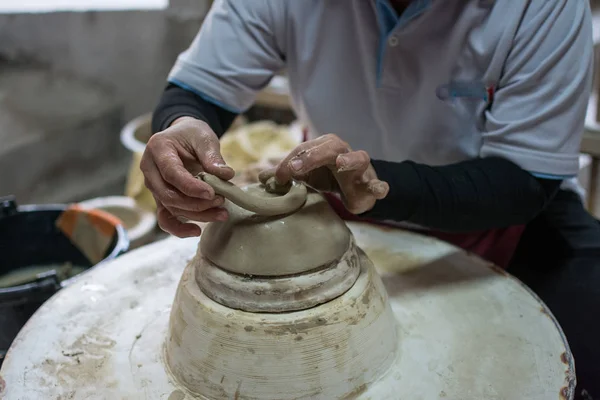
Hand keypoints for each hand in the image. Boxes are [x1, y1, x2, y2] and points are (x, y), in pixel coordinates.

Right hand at [140, 117, 234, 236]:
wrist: (184, 137)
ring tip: (222, 213)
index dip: (191, 186)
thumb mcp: (204, 138)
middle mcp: (150, 170)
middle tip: (221, 201)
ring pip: (170, 208)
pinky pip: (165, 218)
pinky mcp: (161, 198)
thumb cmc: (193, 135)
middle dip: (196, 203)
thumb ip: (212, 156)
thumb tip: (226, 175)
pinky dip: (178, 229)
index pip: (171, 173)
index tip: (212, 193)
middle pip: (168, 195)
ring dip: (197, 215)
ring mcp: (154, 186)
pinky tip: (196, 231)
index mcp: (158, 149)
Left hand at [259, 134, 388, 214]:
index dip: (291, 162)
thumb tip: (261, 176)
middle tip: (296, 167)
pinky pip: (378, 183)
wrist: (356, 189)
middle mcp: (343, 152)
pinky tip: (379, 190)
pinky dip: (380, 186)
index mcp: (324, 147)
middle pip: (330, 146)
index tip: (279, 177)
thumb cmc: (328, 177)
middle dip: (312, 155)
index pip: (305, 149)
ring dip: (349, 160)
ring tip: (341, 164)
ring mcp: (360, 167)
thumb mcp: (305, 175)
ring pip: (359, 157)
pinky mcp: (371, 183)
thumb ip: (285, 174)